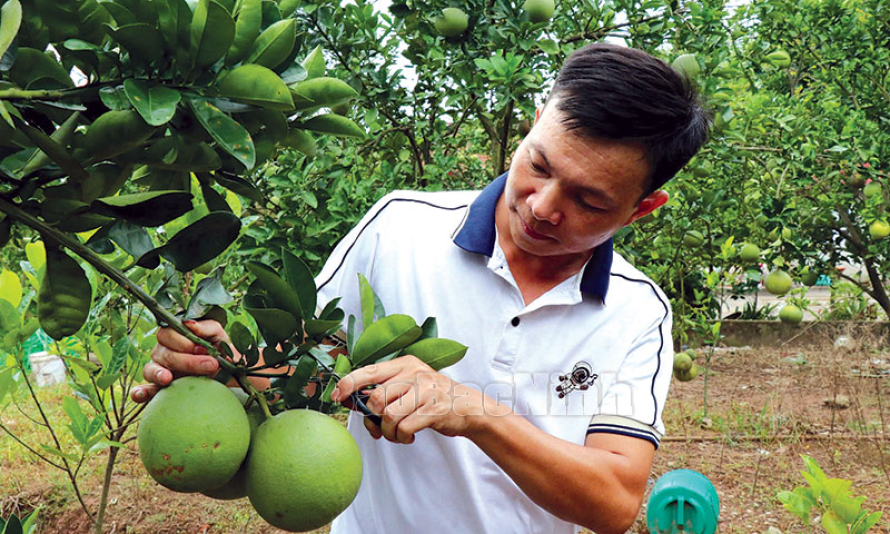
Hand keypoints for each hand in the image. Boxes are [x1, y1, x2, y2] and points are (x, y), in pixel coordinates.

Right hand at [130, 320, 228, 403]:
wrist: (228, 372)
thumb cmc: (220, 350)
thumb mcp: (218, 335)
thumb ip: (206, 327)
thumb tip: (189, 323)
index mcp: (174, 336)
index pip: (168, 334)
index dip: (185, 341)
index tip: (204, 349)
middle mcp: (162, 351)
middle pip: (164, 353)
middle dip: (187, 361)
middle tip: (210, 365)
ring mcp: (158, 369)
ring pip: (150, 370)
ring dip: (158, 373)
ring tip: (168, 378)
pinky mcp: (158, 388)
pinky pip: (145, 390)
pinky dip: (141, 392)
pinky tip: (141, 395)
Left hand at [330, 355, 499, 443]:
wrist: (468, 407)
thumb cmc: (433, 397)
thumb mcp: (411, 384)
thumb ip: (386, 388)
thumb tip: (352, 400)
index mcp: (405, 364)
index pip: (369, 371)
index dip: (348, 383)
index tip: (337, 396)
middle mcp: (414, 374)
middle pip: (376, 398)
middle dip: (373, 418)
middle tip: (380, 427)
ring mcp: (425, 391)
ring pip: (388, 416)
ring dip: (388, 432)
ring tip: (397, 434)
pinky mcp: (434, 410)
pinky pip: (404, 428)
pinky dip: (402, 437)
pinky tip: (409, 437)